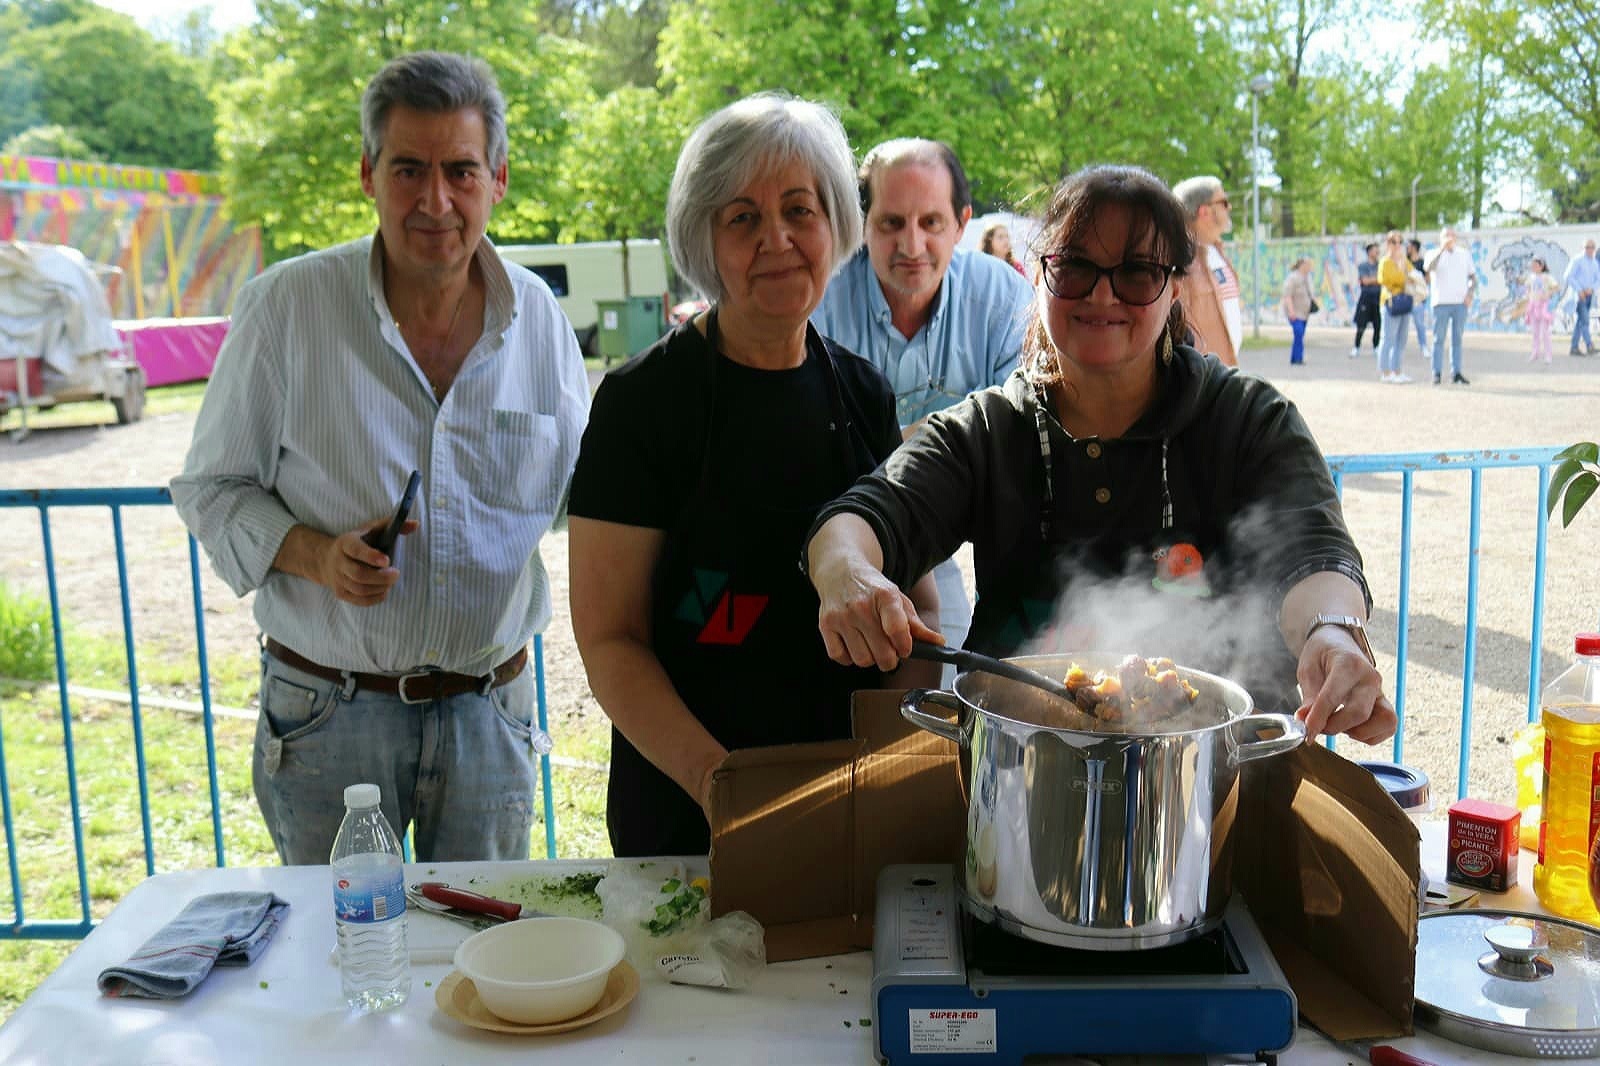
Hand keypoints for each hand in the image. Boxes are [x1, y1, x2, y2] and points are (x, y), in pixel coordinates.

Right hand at [317, 518, 417, 605]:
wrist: (327, 559)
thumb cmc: (358, 542)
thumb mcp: (371, 529)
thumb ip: (392, 525)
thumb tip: (416, 524)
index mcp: (346, 543)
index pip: (356, 550)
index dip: (371, 556)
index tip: (387, 560)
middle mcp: (338, 561)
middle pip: (359, 574)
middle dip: (381, 577)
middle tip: (396, 574)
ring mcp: (337, 579)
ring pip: (360, 589)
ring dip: (380, 587)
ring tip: (390, 581)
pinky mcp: (340, 593)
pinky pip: (359, 600)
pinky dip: (375, 598)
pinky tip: (383, 590)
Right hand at [816, 560, 942, 670]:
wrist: (841, 572)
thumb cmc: (873, 589)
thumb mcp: (898, 599)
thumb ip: (917, 624)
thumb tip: (938, 643)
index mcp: (885, 596)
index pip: (898, 630)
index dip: (905, 647)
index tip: (905, 649)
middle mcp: (861, 606)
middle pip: (882, 654)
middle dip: (890, 659)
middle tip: (889, 650)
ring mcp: (841, 616)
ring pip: (861, 659)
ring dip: (869, 658)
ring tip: (870, 645)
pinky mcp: (825, 625)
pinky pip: (840, 657)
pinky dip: (848, 657)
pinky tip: (854, 644)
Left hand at [1294, 626, 1395, 743]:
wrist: (1337, 643)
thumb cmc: (1322, 656)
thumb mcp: (1308, 671)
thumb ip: (1309, 698)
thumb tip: (1304, 721)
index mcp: (1349, 664)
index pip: (1334, 697)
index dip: (1319, 718)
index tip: (1306, 732)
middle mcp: (1370, 678)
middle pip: (1359, 713)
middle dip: (1334, 727)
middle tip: (1316, 726)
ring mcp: (1381, 691)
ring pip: (1383, 722)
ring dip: (1357, 732)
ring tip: (1336, 724)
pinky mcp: (1385, 703)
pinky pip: (1388, 727)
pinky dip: (1370, 735)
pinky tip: (1350, 727)